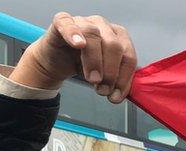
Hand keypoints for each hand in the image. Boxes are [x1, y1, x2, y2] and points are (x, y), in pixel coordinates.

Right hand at [10, 12, 135, 102]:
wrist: (56, 61)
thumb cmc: (83, 65)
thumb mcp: (103, 76)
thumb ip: (114, 82)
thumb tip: (117, 95)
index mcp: (119, 38)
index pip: (128, 56)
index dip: (124, 77)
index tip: (116, 95)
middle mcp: (104, 26)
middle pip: (114, 46)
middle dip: (111, 72)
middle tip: (103, 89)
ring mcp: (83, 21)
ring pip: (94, 35)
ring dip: (95, 60)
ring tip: (93, 79)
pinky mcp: (62, 21)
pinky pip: (68, 23)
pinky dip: (73, 33)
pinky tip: (78, 44)